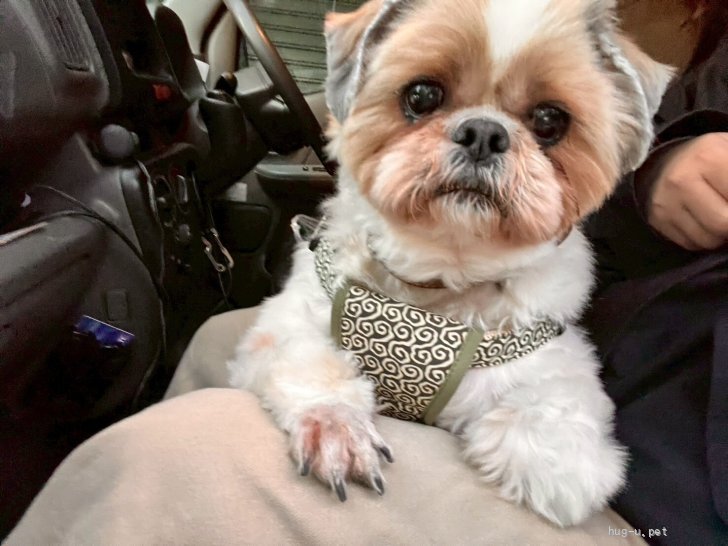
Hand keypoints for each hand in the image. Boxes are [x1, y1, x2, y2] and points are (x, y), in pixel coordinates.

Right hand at [646, 133, 727, 250]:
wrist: (666, 162)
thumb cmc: (713, 157)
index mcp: (709, 156)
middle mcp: (681, 179)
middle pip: (723, 223)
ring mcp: (666, 202)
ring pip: (707, 240)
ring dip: (723, 236)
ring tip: (723, 218)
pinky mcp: (658, 219)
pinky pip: (691, 244)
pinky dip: (705, 239)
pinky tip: (706, 223)